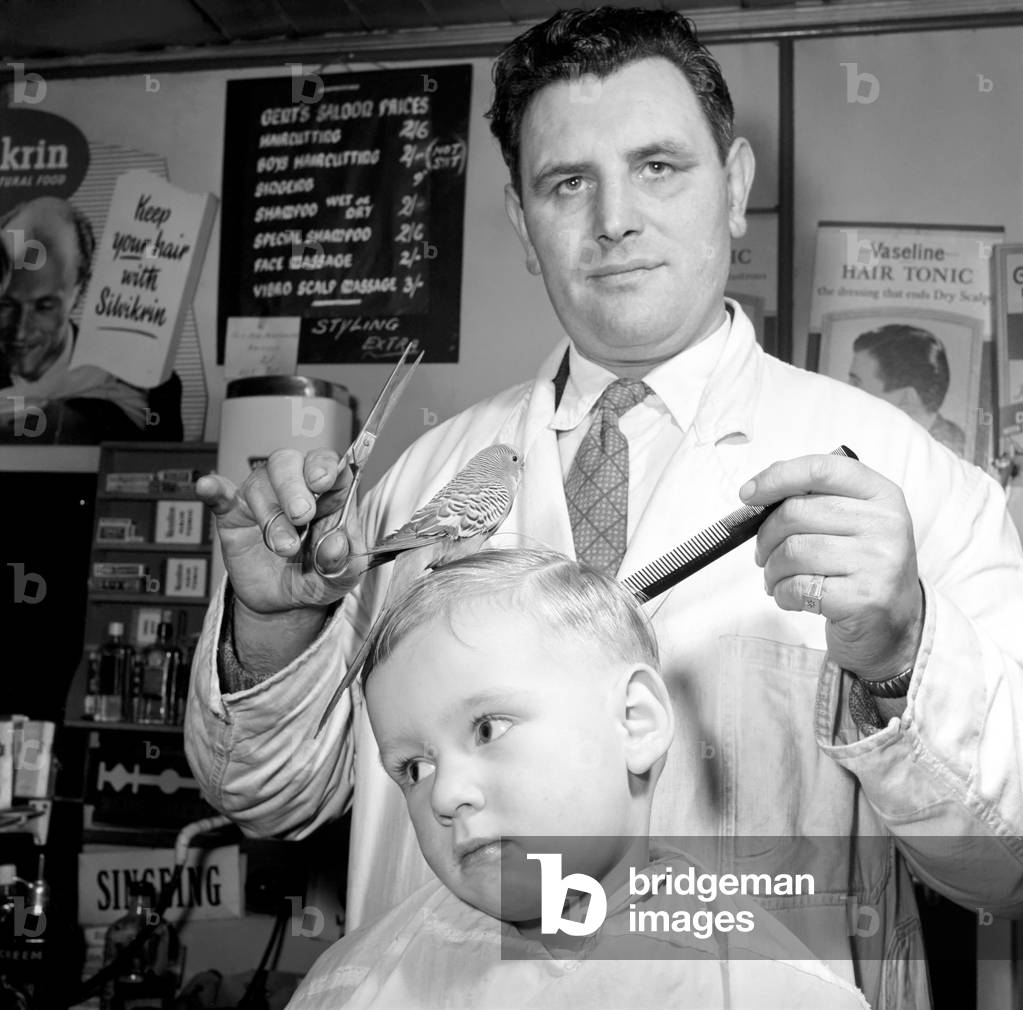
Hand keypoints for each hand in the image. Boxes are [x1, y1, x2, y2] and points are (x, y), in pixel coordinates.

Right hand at [195, 447, 368, 615]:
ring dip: (272, 515)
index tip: (324, 480)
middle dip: (294, 487)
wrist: (284, 603)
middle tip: (302, 516)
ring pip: (260, 483)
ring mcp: (263, 500)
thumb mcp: (341, 577)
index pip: (330, 465)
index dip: (326, 467)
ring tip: (284, 547)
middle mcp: (296, 490)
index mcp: (328, 497)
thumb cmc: (317, 578)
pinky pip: (221, 495)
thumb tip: (337, 543)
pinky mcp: (234, 515)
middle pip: (289, 463)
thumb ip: (344, 562)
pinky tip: (208, 486)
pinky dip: (214, 489)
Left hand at [741, 453, 923, 680]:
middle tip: (763, 553)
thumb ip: (815, 502)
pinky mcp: (865, 599)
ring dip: (772, 569)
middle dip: (766, 536)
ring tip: (776, 578)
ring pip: (793, 551)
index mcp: (882, 495)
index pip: (822, 469)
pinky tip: (791, 597)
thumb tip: (755, 495)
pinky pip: (798, 586)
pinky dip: (782, 593)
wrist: (896, 628)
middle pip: (797, 512)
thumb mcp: (853, 525)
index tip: (748, 494)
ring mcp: (879, 562)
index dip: (778, 477)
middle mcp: (886, 524)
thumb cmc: (860, 570)